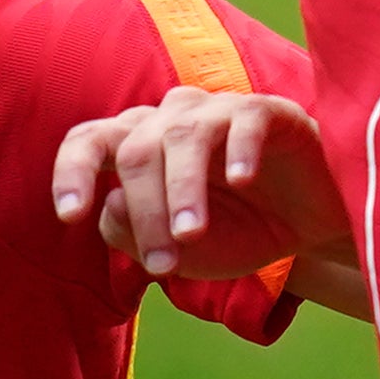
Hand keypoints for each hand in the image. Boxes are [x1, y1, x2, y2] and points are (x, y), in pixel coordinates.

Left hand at [53, 87, 357, 289]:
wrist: (310, 228)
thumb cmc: (235, 232)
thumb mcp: (176, 251)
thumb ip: (130, 231)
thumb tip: (108, 203)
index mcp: (138, 146)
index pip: (89, 142)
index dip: (71, 172)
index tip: (69, 215)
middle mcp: (170, 119)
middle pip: (136, 151)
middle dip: (144, 213)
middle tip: (162, 267)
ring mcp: (219, 111)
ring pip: (183, 135)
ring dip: (181, 189)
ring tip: (190, 235)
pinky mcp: (269, 112)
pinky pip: (244, 119)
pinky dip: (238, 149)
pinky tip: (241, 180)